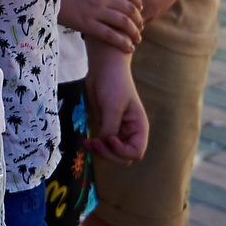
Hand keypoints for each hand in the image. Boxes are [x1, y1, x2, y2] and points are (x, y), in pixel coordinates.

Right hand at [60, 0, 143, 51]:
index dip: (137, 1)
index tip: (140, 8)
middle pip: (129, 8)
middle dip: (138, 20)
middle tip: (139, 28)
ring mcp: (94, 10)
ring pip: (123, 22)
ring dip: (134, 32)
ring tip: (136, 40)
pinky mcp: (85, 24)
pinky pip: (110, 35)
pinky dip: (123, 42)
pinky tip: (129, 48)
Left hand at [84, 48, 148, 162]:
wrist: (103, 68)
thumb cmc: (113, 83)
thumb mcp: (112, 106)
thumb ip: (110, 127)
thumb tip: (104, 144)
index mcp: (139, 127)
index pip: (136, 153)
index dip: (122, 151)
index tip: (109, 139)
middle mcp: (130, 132)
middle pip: (123, 157)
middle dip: (108, 154)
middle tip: (94, 143)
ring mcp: (118, 131)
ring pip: (112, 154)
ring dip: (100, 152)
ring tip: (88, 143)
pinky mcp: (106, 127)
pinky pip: (102, 145)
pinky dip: (95, 146)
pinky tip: (87, 141)